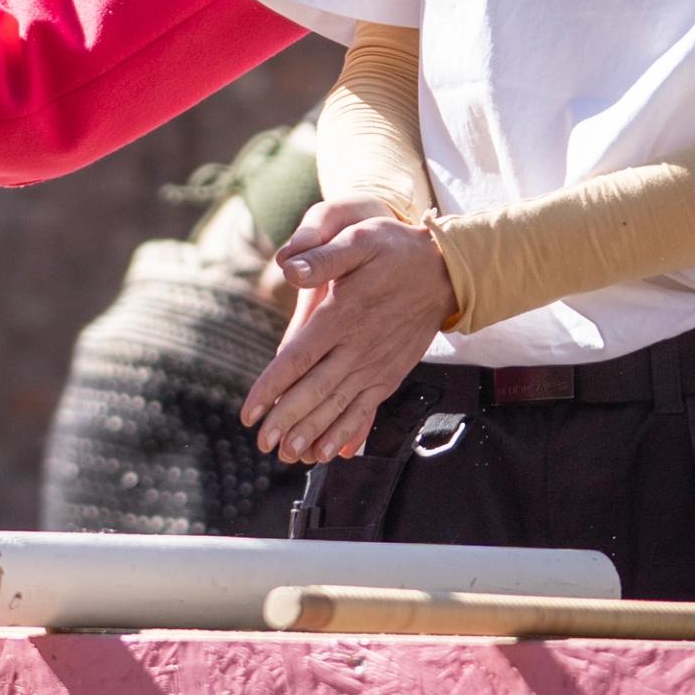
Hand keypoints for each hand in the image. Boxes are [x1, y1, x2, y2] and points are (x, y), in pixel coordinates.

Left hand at [240, 198, 455, 464]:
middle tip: (262, 444)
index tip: (249, 412)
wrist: (445, 271)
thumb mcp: (358, 239)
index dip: (271, 387)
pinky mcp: (390, 374)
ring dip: (313, 432)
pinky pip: (366, 409)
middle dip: (285, 420)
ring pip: (339, 406)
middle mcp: (359, 347)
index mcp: (342, 315)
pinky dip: (347, 432)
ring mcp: (377, 365)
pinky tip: (331, 451)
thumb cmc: (395, 250)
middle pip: (315, 391)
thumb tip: (286, 267)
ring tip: (289, 455)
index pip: (298, 358)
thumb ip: (323, 256)